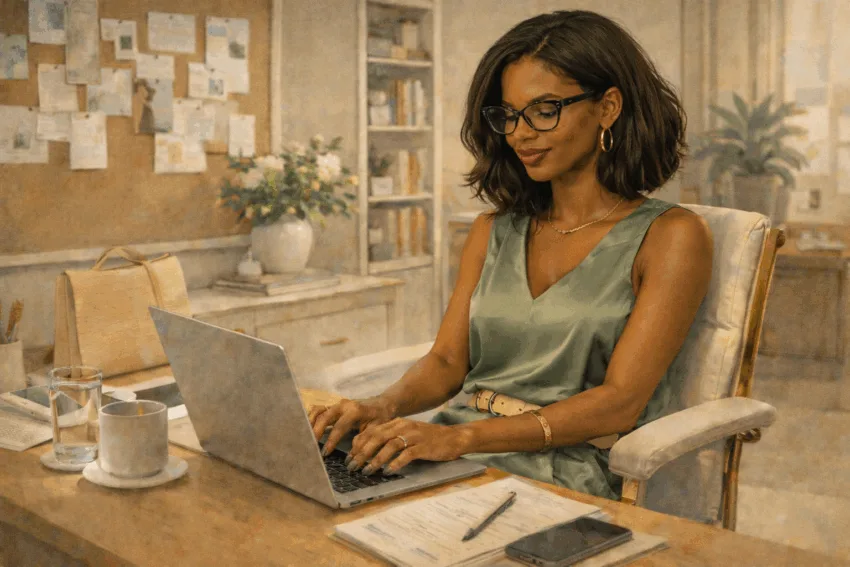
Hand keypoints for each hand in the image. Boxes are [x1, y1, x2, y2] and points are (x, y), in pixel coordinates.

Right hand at [308, 397, 394, 455]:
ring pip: (318, 411)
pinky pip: (319, 410)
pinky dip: (311, 418)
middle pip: (324, 417)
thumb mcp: (375, 430)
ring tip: (305, 438)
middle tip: (310, 446)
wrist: (382, 404)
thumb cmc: (380, 418)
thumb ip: (363, 440)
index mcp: (354, 410)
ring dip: (310, 423)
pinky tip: (307, 430)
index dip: (331, 441)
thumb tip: (351, 456)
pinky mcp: (333, 406)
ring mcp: (336, 404)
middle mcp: (343, 405)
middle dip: (316, 432)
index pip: (338, 427)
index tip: (324, 453)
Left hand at [345, 419, 473, 475]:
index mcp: (397, 422)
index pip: (371, 431)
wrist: (453, 437)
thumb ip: (390, 438)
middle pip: (377, 437)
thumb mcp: (407, 434)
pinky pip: (405, 455)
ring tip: (366, 471)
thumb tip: (367, 450)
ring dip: (375, 460)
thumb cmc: (428, 439)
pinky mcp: (423, 447)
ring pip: (389, 445)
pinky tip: (387, 472)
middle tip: (352, 467)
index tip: (349, 457)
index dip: (358, 444)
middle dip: (361, 453)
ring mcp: (414, 436)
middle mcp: (403, 426)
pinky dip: (394, 464)